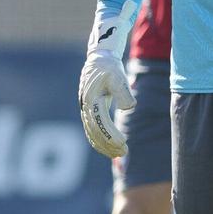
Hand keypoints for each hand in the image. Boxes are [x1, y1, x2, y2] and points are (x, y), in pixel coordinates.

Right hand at [78, 1, 137, 157]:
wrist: (99, 59)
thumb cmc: (110, 67)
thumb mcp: (117, 75)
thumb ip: (122, 91)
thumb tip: (128, 107)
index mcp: (90, 99)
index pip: (99, 122)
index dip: (110, 135)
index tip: (123, 143)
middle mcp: (85, 106)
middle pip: (94, 131)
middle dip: (108, 144)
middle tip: (124, 153)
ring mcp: (85, 110)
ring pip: (92, 133)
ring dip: (104, 146)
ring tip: (120, 154)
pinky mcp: (88, 111)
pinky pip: (92, 130)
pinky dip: (100, 141)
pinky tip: (111, 148)